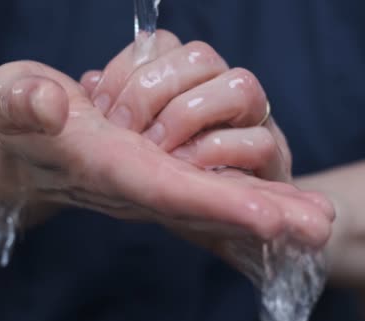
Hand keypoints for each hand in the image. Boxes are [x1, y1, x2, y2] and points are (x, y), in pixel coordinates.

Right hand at [0, 51, 332, 261]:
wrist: (32, 141)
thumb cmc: (19, 122)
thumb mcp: (10, 99)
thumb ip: (21, 102)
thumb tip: (50, 105)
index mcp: (108, 168)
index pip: (167, 189)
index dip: (215, 203)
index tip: (270, 220)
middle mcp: (143, 176)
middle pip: (211, 196)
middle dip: (263, 212)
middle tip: (321, 227)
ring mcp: (161, 166)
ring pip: (220, 172)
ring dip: (253, 174)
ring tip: (307, 207)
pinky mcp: (169, 152)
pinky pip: (216, 159)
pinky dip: (250, 172)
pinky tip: (286, 190)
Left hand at [80, 30, 291, 181]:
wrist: (220, 230)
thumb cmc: (173, 184)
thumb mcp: (133, 149)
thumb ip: (115, 114)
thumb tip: (90, 83)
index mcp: (190, 82)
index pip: (164, 45)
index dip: (129, 69)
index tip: (101, 109)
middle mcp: (225, 93)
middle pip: (200, 57)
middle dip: (153, 91)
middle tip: (128, 133)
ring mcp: (256, 124)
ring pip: (240, 86)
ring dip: (189, 117)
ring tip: (161, 152)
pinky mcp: (274, 164)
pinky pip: (258, 143)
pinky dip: (217, 153)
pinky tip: (188, 170)